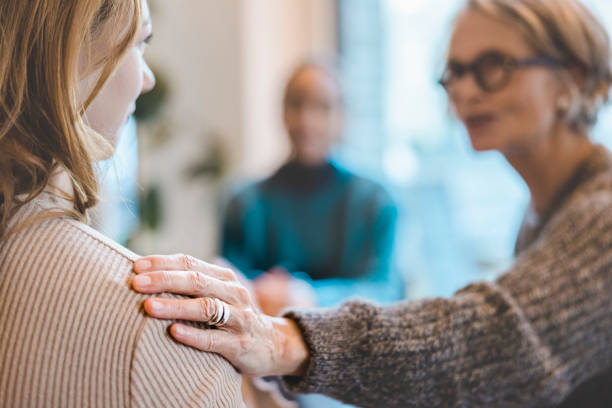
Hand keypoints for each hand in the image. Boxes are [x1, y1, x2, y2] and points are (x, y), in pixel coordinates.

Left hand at [131, 254, 309, 376]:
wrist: (271, 344)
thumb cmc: (233, 316)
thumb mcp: (220, 293)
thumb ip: (194, 281)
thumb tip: (153, 267)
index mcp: (225, 277)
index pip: (191, 263)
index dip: (163, 263)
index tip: (136, 266)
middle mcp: (234, 293)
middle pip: (197, 281)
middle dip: (164, 280)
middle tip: (137, 283)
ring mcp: (239, 318)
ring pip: (206, 308)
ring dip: (175, 307)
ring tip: (148, 307)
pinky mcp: (240, 344)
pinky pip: (214, 339)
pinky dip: (193, 335)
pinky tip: (173, 332)